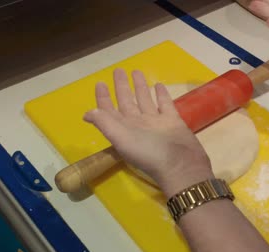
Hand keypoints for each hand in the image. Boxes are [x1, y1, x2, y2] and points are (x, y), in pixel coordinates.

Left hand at [83, 69, 212, 195]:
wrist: (180, 164)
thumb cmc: (148, 152)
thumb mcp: (121, 138)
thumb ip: (105, 123)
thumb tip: (87, 114)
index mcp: (123, 128)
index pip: (109, 111)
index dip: (103, 98)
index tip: (100, 83)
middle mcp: (138, 124)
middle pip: (127, 101)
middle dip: (121, 87)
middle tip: (118, 71)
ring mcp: (156, 122)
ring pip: (145, 100)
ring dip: (140, 87)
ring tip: (136, 72)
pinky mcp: (172, 121)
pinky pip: (165, 104)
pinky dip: (161, 95)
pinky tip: (158, 85)